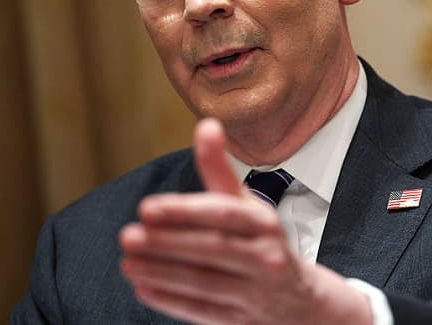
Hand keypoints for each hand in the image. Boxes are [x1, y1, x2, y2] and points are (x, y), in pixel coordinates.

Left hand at [119, 118, 371, 324]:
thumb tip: (206, 125)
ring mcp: (255, 292)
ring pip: (205, 282)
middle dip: (168, 243)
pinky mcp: (241, 321)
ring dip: (162, 272)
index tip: (148, 207)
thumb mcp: (248, 204)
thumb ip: (220, 170)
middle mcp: (265, 257)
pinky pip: (203, 310)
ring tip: (128, 261)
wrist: (303, 300)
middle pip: (213, 249)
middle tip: (129, 234)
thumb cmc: (265, 242)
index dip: (186, 211)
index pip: (225, 215)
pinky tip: (143, 287)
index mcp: (265, 223)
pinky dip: (171, 300)